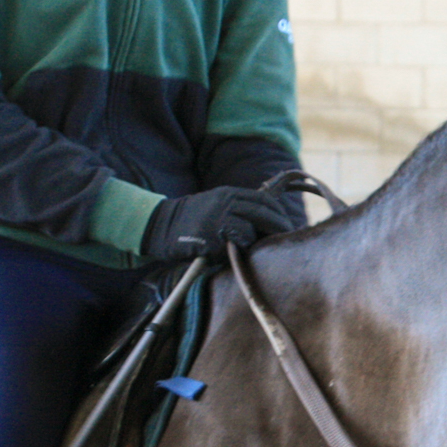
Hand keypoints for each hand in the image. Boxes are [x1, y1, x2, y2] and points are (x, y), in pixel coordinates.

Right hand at [141, 187, 298, 259]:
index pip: (265, 200)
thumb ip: (239, 209)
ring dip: (258, 240)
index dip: (279, 213)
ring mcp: (220, 216)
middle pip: (265, 212)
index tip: (286, 225)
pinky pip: (239, 241)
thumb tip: (269, 222)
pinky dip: (242, 248)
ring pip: (254, 228)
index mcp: (229, 193)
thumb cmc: (191, 221)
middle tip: (286, 238)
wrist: (160, 226)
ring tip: (256, 248)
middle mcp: (227, 201)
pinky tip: (235, 252)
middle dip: (279, 226)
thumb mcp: (216, 205)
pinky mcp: (214, 233)